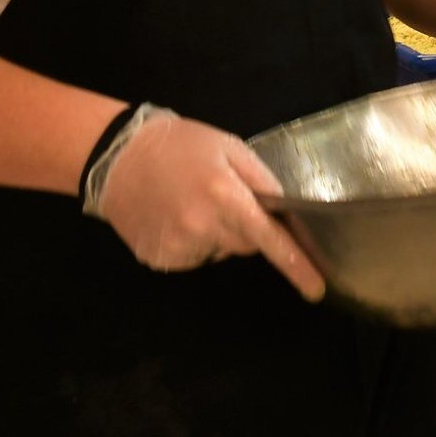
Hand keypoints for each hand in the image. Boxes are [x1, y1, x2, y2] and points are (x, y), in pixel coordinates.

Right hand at [92, 109, 325, 300]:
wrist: (119, 158)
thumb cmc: (182, 146)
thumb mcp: (231, 149)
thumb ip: (262, 181)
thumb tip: (284, 214)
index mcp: (225, 197)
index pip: (270, 240)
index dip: (297, 265)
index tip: (316, 290)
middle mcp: (202, 228)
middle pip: (247, 245)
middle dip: (246, 228)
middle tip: (224, 198)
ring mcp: (177, 247)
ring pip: (220, 252)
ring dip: (217, 234)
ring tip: (193, 203)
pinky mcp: (158, 259)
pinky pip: (194, 258)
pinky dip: (193, 243)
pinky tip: (175, 217)